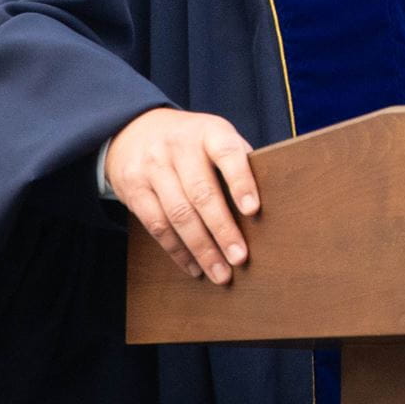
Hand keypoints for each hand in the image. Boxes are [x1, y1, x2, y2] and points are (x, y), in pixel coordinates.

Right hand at [105, 109, 260, 284]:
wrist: (133, 131)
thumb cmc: (191, 143)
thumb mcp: (214, 137)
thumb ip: (237, 163)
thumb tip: (272, 205)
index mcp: (209, 131)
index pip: (227, 153)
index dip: (241, 181)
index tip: (253, 209)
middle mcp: (179, 146)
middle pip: (201, 192)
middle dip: (222, 229)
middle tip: (239, 258)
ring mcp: (153, 166)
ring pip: (178, 214)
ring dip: (201, 249)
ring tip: (220, 273)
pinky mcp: (133, 188)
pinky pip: (157, 225)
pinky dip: (178, 251)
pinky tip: (194, 267)